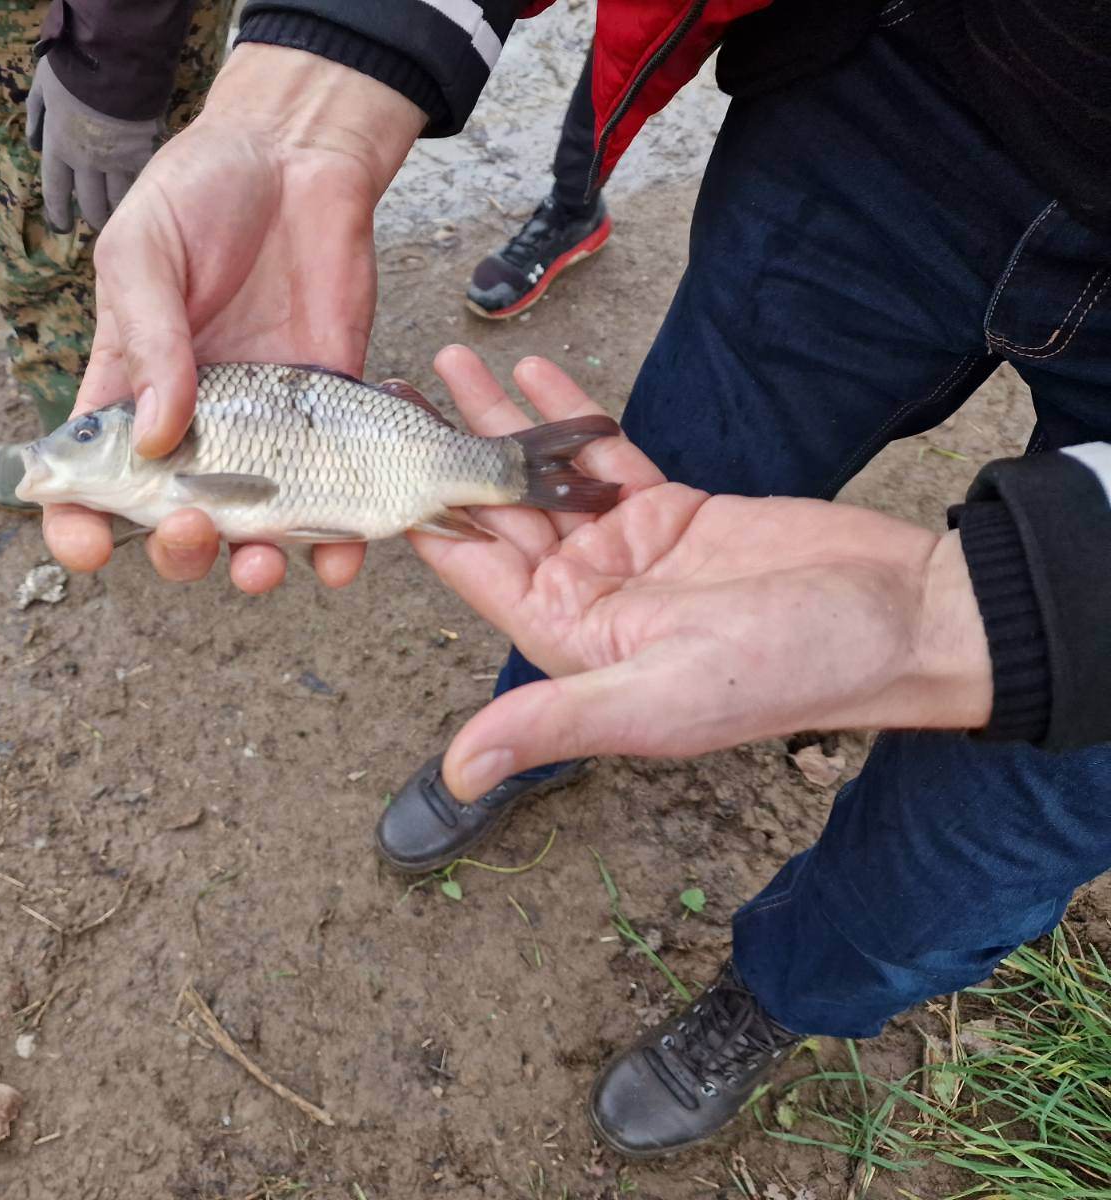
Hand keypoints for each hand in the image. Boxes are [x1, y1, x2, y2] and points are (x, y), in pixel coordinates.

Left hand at [26, 56, 159, 230]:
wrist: (112, 57)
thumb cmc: (72, 66)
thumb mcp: (42, 86)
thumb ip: (36, 116)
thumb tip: (34, 144)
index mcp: (58, 147)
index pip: (56, 192)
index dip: (59, 213)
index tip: (62, 227)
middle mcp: (86, 161)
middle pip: (90, 202)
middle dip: (93, 217)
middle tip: (97, 223)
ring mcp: (117, 159)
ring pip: (120, 199)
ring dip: (120, 210)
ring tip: (125, 217)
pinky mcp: (144, 152)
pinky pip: (143, 180)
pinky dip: (143, 189)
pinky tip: (147, 198)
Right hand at [43, 45, 425, 593]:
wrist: (302, 157)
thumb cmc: (203, 190)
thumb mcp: (146, 250)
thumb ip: (148, 339)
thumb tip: (156, 438)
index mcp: (127, 391)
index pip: (89, 482)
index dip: (78, 525)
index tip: (86, 546)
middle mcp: (194, 426)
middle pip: (173, 523)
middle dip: (176, 550)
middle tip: (191, 529)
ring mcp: (266, 430)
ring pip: (253, 529)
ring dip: (253, 564)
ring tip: (263, 562)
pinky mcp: (334, 419)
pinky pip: (336, 497)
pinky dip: (341, 539)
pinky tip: (347, 550)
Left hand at [408, 347, 995, 797]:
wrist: (899, 619)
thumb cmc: (788, 670)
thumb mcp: (657, 699)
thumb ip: (551, 722)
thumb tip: (455, 777)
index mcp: (569, 641)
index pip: (473, 574)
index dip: (419, 519)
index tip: (370, 463)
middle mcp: (587, 595)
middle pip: (498, 514)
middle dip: (448, 452)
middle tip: (395, 389)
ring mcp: (628, 549)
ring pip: (545, 476)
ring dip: (501, 422)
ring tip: (454, 362)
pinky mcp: (673, 509)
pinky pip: (607, 456)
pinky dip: (573, 415)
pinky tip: (537, 371)